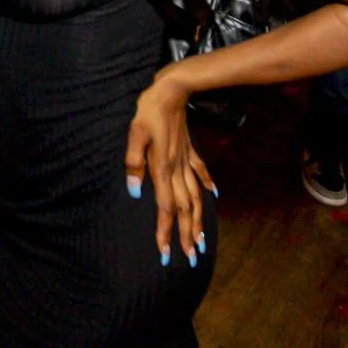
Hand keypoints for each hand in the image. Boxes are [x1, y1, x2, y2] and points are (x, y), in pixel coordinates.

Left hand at [125, 73, 215, 266]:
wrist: (171, 90)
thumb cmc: (147, 111)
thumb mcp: (134, 135)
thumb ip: (133, 163)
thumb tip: (135, 192)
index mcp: (162, 169)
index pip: (165, 208)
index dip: (164, 232)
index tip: (165, 254)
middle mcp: (177, 169)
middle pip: (184, 209)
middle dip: (186, 235)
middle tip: (191, 258)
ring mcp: (186, 160)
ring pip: (195, 196)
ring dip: (198, 219)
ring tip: (201, 239)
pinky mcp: (190, 150)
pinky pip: (201, 172)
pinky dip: (208, 186)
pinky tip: (214, 196)